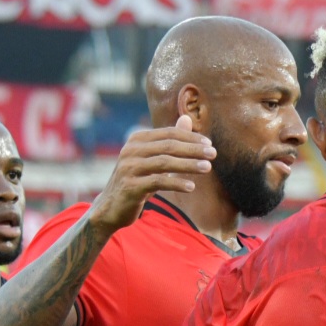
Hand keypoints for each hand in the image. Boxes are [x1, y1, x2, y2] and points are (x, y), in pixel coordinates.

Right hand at [91, 115, 215, 231]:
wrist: (112, 207)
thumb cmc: (137, 180)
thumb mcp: (153, 159)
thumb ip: (170, 140)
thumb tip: (187, 118)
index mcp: (137, 140)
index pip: (168, 133)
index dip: (190, 137)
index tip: (209, 144)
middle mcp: (131, 150)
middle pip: (168, 146)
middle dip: (193, 149)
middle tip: (213, 153)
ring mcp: (129, 168)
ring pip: (164, 162)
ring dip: (188, 165)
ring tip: (207, 168)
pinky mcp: (130, 186)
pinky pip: (157, 182)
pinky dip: (176, 183)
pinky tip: (191, 187)